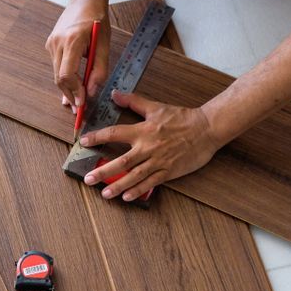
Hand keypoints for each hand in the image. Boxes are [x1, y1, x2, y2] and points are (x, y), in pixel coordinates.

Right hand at [45, 0, 109, 112]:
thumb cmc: (97, 20)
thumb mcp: (104, 45)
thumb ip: (99, 70)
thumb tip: (92, 92)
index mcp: (72, 41)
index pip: (66, 75)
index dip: (74, 92)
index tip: (83, 102)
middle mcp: (57, 43)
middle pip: (59, 79)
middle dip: (70, 94)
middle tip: (80, 107)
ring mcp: (51, 44)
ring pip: (56, 75)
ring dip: (67, 87)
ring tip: (77, 98)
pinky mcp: (50, 44)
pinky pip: (56, 66)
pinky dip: (64, 77)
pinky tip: (73, 84)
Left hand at [80, 90, 221, 201]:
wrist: (207, 128)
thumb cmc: (182, 117)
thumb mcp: (156, 107)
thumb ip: (134, 101)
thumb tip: (115, 94)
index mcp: (144, 130)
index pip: (115, 133)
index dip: (98, 137)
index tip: (83, 141)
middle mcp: (148, 147)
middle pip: (122, 161)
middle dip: (104, 171)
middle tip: (88, 179)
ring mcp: (159, 161)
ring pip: (135, 176)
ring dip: (118, 185)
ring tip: (105, 193)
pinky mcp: (169, 171)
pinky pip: (151, 183)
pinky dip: (139, 190)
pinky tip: (127, 197)